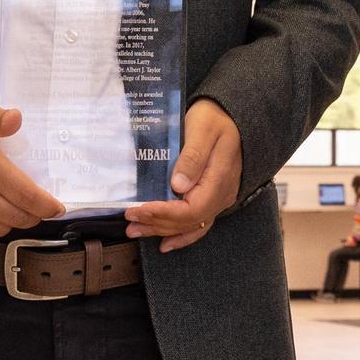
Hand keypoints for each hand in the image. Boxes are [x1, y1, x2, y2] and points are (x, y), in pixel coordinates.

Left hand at [125, 100, 243, 252]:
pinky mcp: (212, 198)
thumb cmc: (214, 119)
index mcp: (219, 179)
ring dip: (162, 230)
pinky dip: (181, 236)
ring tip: (137, 230)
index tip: (139, 209)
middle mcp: (221, 195)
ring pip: (190, 225)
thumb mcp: (203, 130)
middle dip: (157, 223)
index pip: (191, 208)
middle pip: (188, 220)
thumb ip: (193, 157)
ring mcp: (218, 199)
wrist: (229, 117)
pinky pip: (198, 224)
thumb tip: (178, 186)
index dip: (163, 213)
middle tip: (130, 221)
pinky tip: (165, 242)